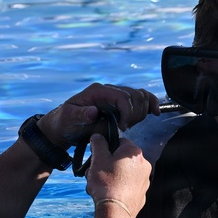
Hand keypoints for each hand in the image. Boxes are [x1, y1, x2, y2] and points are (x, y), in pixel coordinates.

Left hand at [37, 83, 159, 147]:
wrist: (63, 127)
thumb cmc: (64, 122)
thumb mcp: (68, 118)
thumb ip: (80, 115)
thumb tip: (93, 111)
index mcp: (98, 91)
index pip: (123, 96)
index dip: (128, 112)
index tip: (124, 127)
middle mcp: (109, 90)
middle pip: (135, 95)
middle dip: (135, 113)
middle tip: (125, 127)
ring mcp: (116, 96)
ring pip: (140, 97)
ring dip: (141, 112)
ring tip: (129, 125)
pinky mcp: (120, 104)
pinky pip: (141, 99)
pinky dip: (150, 104)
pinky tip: (155, 112)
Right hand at [84, 135, 150, 217]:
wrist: (115, 212)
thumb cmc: (106, 183)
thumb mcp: (98, 159)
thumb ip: (98, 144)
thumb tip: (98, 136)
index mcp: (134, 152)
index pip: (120, 142)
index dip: (106, 148)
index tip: (97, 157)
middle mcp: (144, 165)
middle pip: (121, 159)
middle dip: (106, 165)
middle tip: (94, 173)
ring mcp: (144, 181)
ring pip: (124, 174)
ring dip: (110, 177)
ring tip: (98, 186)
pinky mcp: (142, 195)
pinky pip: (128, 187)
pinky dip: (119, 188)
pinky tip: (108, 194)